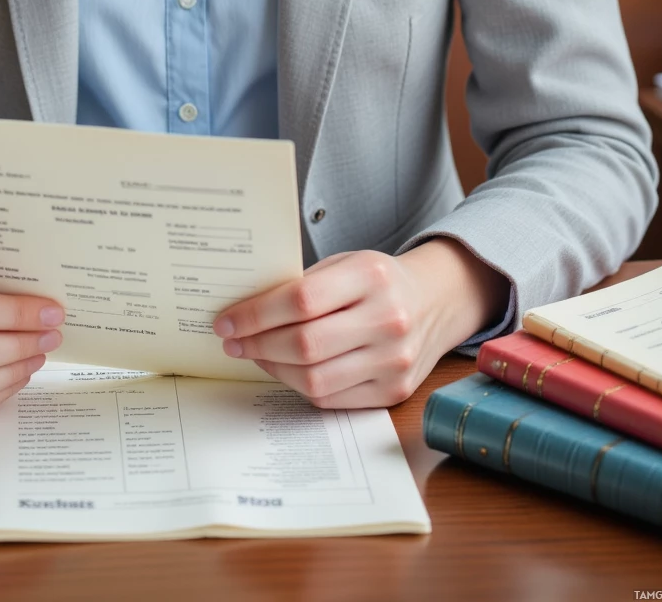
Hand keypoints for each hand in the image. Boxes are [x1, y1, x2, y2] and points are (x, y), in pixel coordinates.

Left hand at [212, 238, 509, 408]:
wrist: (434, 302)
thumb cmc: (377, 280)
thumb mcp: (345, 263)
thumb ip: (302, 284)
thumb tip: (242, 311)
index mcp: (371, 276)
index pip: (300, 300)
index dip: (255, 314)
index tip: (226, 320)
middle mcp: (388, 320)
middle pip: (305, 345)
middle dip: (257, 345)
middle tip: (232, 341)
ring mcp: (394, 361)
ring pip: (314, 379)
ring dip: (272, 369)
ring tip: (254, 354)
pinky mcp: (394, 392)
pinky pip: (331, 398)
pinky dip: (299, 385)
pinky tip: (284, 368)